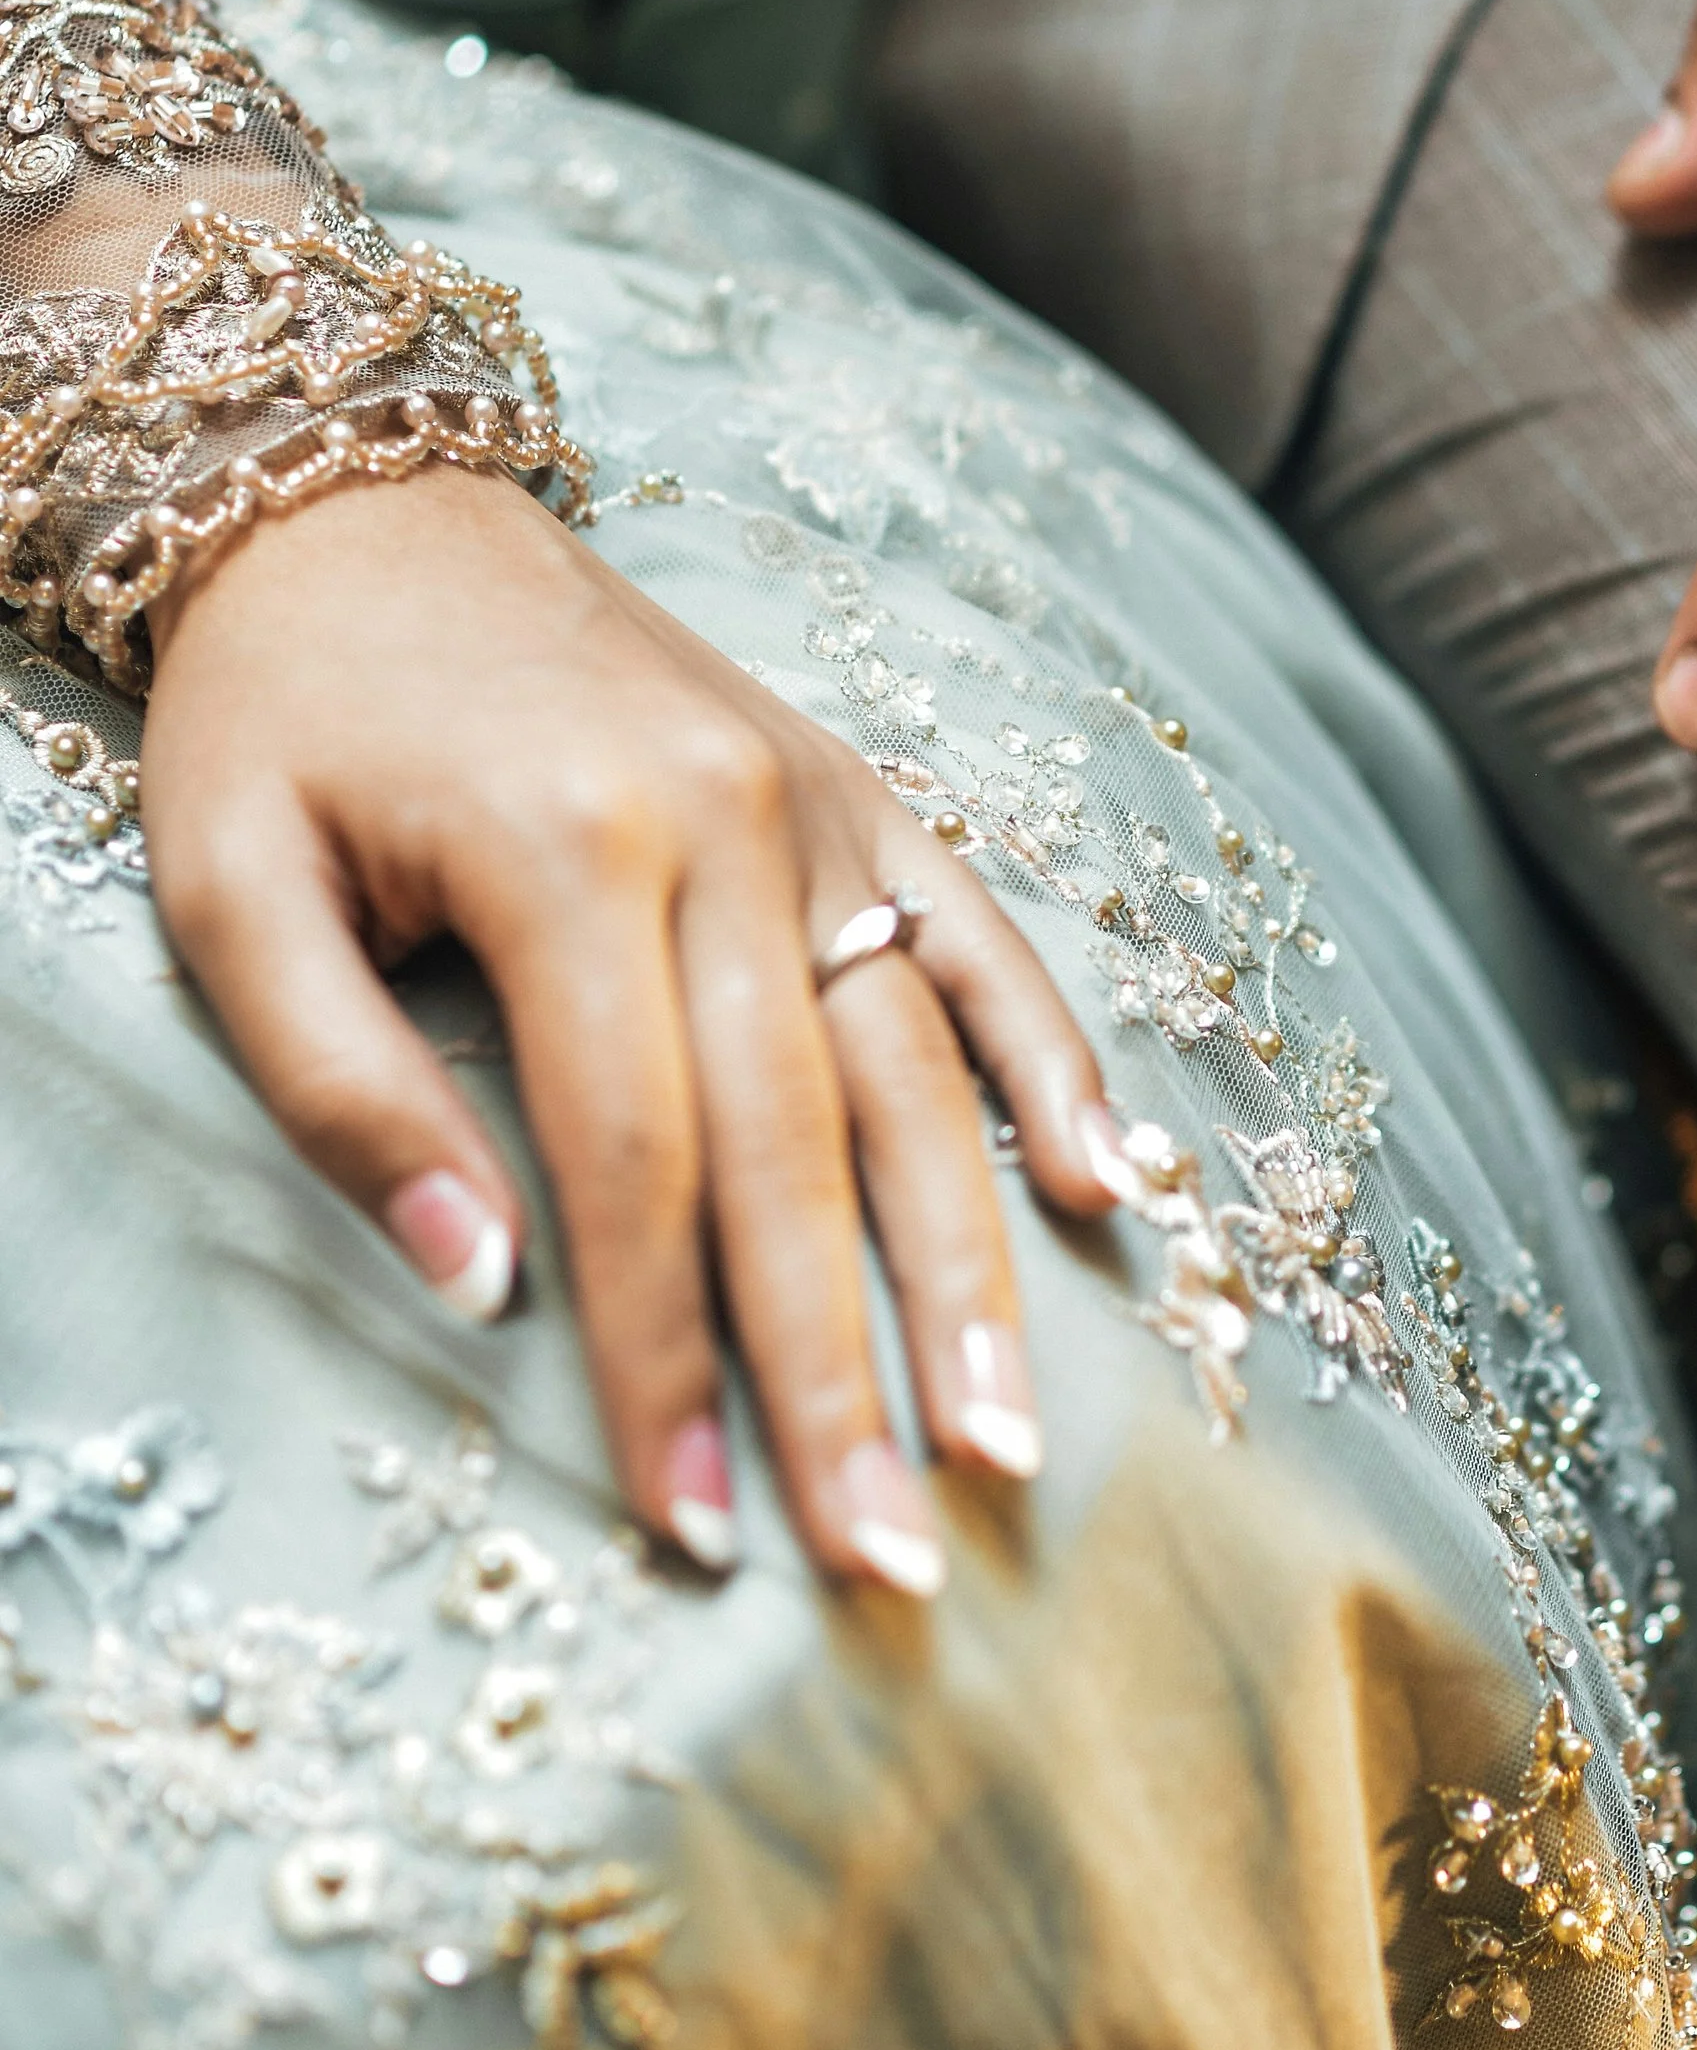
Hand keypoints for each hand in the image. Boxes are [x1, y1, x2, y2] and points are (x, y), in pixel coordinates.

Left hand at [142, 466, 1123, 1590]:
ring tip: (1008, 1437)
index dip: (670, 1364)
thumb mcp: (231, 890)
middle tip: (893, 1557)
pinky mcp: (857, 795)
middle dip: (845, 1373)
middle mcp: (725, 828)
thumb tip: (481, 1285)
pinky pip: (983, 941)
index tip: (700, 1533)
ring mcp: (815, 808)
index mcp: (565, 852)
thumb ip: (344, 1091)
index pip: (638, 1166)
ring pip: (920, 1070)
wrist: (360, 492)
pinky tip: (1111, 1186)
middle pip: (802, 1150)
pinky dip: (1055, 1064)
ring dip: (972, 1269)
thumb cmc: (282, 715)